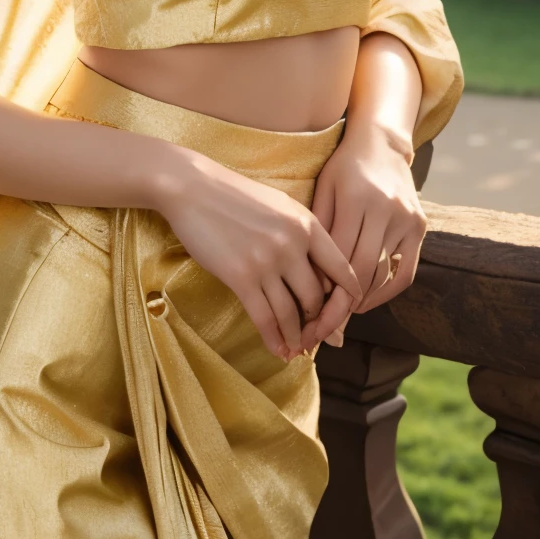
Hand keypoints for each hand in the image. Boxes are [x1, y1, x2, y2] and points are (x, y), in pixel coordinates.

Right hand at [153, 149, 362, 360]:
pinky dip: (274, 339)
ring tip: (296, 349)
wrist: (192, 188)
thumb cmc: (235, 196)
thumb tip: (319, 273)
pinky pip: (264, 318)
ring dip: (296, 337)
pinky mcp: (241, 277)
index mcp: (307, 224)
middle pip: (317, 298)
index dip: (346, 297)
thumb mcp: (280, 206)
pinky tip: (278, 350)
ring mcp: (267, 262)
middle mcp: (292, 244)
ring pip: (292, 313)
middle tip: (313, 336)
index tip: (343, 312)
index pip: (342, 270)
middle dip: (318, 323)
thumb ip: (302, 235)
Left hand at [310, 120, 426, 330]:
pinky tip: (367, 302)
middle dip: (342, 306)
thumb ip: (319, 230)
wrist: (381, 145)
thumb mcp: (323, 190)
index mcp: (355, 199)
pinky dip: (387, 292)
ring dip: (362, 302)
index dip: (325, 292)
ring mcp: (406, 219)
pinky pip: (406, 271)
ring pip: (384, 274)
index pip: (340, 258)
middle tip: (323, 330)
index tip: (310, 316)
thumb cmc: (343, 169)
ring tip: (340, 318)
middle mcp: (385, 210)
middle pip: (363, 272)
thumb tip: (309, 279)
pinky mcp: (420, 227)